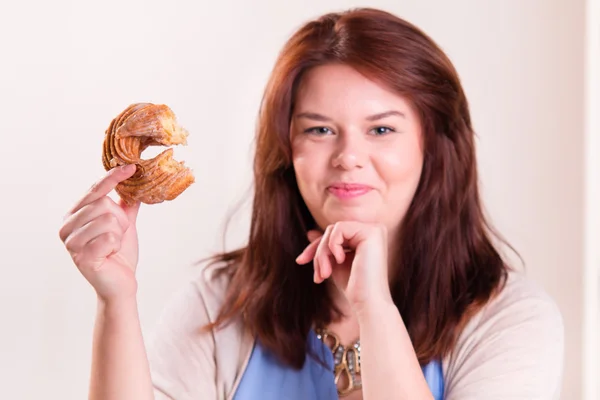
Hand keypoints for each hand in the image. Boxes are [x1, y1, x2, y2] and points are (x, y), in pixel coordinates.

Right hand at [59, 164, 140, 302]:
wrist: (121, 282)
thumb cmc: (119, 253)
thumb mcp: (124, 223)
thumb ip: (125, 203)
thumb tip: (135, 180)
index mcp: (74, 215)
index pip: (94, 190)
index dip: (113, 177)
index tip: (132, 167)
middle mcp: (66, 226)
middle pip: (103, 204)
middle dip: (120, 220)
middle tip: (117, 236)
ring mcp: (71, 243)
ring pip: (107, 220)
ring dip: (118, 234)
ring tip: (112, 246)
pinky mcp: (80, 257)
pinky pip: (109, 238)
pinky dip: (116, 245)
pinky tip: (110, 255)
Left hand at [296, 221, 392, 311]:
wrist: (367, 303)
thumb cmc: (353, 287)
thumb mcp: (335, 263)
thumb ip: (327, 247)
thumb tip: (310, 232)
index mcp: (367, 236)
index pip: (334, 233)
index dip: (316, 247)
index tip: (300, 261)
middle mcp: (375, 230)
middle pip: (332, 230)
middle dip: (319, 252)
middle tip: (318, 275)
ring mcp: (375, 230)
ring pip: (333, 229)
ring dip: (323, 253)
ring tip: (325, 274)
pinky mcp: (372, 233)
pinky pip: (339, 228)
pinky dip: (332, 246)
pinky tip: (341, 261)